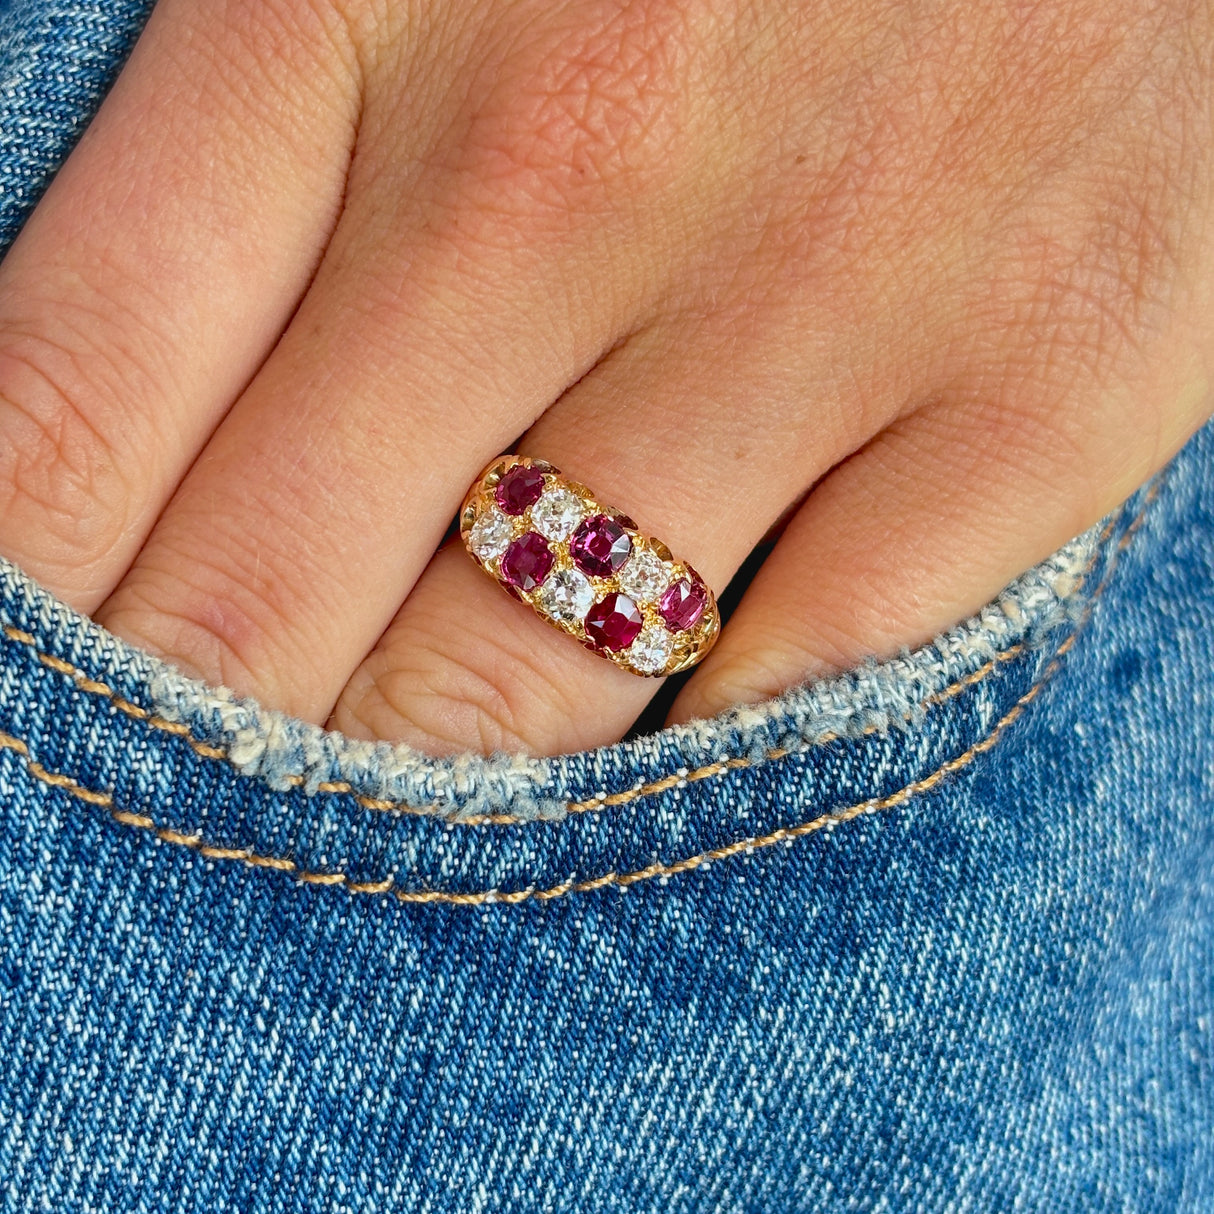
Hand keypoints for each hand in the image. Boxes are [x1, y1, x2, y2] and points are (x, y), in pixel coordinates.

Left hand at [1, 0, 1209, 754]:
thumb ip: (289, 160)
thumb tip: (135, 449)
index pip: (66, 403)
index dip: (18, 619)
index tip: (24, 722)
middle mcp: (570, 163)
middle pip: (263, 599)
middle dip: (190, 750)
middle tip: (165, 839)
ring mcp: (823, 293)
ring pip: (515, 692)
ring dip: (407, 805)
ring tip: (363, 848)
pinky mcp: (1041, 388)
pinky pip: (785, 690)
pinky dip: (677, 774)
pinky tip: (628, 781)